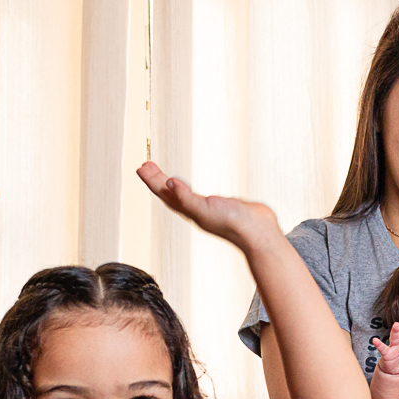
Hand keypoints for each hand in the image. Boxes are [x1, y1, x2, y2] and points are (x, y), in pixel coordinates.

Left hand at [136, 161, 279, 250]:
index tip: (141, 168)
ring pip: (180, 194)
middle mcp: (194, 209)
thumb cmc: (232, 223)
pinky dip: (187, 188)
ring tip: (160, 172)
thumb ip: (185, 197)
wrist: (257, 232)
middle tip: (146, 166)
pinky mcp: (218, 205)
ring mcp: (206, 208)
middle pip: (169, 193)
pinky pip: (195, 195)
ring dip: (169, 183)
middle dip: (156, 179)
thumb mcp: (204, 208)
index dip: (152, 180)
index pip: (164, 193)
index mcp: (189, 210)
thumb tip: (168, 183)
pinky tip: (188, 186)